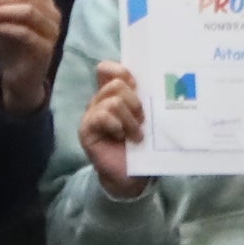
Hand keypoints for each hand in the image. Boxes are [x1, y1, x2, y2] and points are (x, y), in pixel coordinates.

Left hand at [0, 0, 62, 111]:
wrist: (19, 78)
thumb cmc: (11, 46)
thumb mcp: (3, 21)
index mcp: (43, 2)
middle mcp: (52, 14)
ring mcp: (51, 32)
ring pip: (28, 11)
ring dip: (2, 10)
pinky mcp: (45, 49)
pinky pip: (26, 33)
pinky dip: (7, 27)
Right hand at [80, 60, 148, 199]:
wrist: (132, 175)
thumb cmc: (143, 146)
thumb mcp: (149, 120)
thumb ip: (147, 101)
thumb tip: (157, 82)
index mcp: (116, 95)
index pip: (108, 69)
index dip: (120, 70)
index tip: (136, 85)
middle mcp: (101, 101)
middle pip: (116, 83)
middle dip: (135, 101)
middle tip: (142, 120)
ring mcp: (92, 114)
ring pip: (113, 101)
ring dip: (130, 120)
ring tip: (136, 136)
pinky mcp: (86, 129)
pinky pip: (101, 116)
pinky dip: (116, 126)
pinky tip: (121, 137)